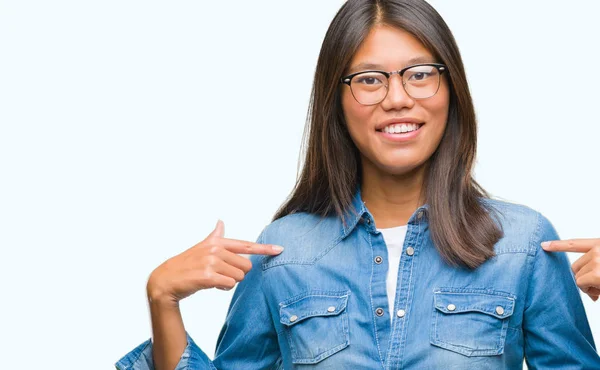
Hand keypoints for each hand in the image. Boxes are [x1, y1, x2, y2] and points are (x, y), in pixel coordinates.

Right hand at [146, 220, 283, 305]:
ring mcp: (211, 262)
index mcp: (217, 242)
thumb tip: (220, 221)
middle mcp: (215, 249)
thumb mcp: (201, 247)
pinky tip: (211, 285)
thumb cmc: (187, 264)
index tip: (280, 249)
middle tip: (219, 274)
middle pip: (246, 266)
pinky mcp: (207, 276)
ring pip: (239, 277)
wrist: (166, 280)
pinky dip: (223, 288)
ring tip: (213, 279)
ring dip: (228, 282)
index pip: (246, 245)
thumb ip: (215, 236)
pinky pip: (229, 285)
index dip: (265, 249)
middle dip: (236, 274)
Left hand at [542, 239, 599, 301]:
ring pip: (577, 277)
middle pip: (574, 266)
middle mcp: (598, 250)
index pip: (575, 243)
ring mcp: (597, 261)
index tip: (543, 245)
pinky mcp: (596, 274)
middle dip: (582, 278)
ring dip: (587, 286)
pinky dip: (589, 290)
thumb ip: (594, 265)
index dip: (558, 245)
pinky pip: (580, 284)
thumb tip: (582, 284)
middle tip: (595, 285)